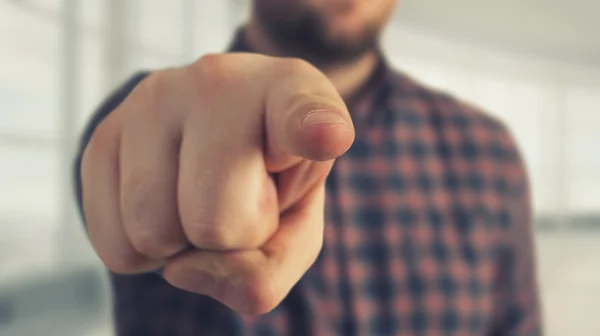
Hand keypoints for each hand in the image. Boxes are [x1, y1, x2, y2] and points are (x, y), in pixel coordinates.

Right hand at [80, 53, 354, 314]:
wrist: (212, 136)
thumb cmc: (267, 181)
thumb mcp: (296, 226)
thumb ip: (267, 269)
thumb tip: (183, 268)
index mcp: (291, 95)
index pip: (302, 113)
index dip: (314, 130)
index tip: (325, 135)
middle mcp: (219, 82)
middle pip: (215, 221)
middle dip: (229, 237)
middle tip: (238, 200)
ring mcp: (153, 100)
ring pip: (153, 232)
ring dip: (180, 242)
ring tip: (198, 197)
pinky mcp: (104, 133)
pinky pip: (114, 243)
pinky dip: (143, 249)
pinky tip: (164, 204)